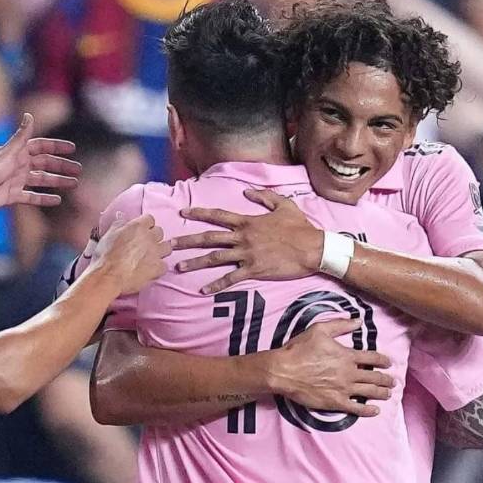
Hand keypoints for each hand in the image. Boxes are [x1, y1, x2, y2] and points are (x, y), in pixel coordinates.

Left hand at [0, 113, 81, 210]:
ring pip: (41, 180)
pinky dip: (44, 198)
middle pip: (45, 164)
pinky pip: (32, 197)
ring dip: (57, 181)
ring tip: (73, 184)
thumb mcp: (8, 152)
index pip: (42, 146)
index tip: (72, 149)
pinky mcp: (12, 195)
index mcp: (18, 152)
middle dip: (62, 166)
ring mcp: (16, 180)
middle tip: (78, 170)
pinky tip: (57, 200)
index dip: (57, 147)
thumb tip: (29, 114)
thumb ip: (21, 136)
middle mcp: (19, 165)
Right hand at [92, 215, 170, 294]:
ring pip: (167, 247)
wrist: (109, 276)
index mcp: (137, 227)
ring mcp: (156, 252)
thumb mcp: (108, 234)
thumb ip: (119, 224)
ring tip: (151, 257)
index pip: (150, 219)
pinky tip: (150, 270)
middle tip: (145, 245)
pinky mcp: (158, 267)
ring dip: (160, 251)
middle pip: (160, 232)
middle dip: (154, 237)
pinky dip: (159, 268)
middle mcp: (149, 237)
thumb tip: (123, 219)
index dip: (145, 225)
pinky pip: (165, 265)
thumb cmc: (105, 256)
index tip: (141, 231)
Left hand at [172, 189, 323, 292]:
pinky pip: (230, 278)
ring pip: (215, 258)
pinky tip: (203, 290)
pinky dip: (216, 285)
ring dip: (195, 263)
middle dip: (187, 240)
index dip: (199, 213)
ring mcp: (247, 254)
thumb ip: (264, 196)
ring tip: (178, 267)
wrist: (313, 248)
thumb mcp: (284, 204)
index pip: (218, 215)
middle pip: (209, 238)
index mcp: (247, 221)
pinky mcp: (254, 270)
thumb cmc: (300, 227)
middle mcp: (243, 237)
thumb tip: (246, 191)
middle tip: (169, 244)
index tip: (182, 213)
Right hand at [267, 318, 394, 416]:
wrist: (283, 370)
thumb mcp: (319, 330)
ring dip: (382, 393)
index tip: (388, 363)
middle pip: (375, 377)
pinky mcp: (335, 402)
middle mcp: (349, 373)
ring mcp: (343, 389)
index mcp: (347, 356)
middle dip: (386, 379)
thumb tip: (358, 320)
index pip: (372, 358)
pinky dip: (368, 410)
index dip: (383, 361)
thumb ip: (340, 325)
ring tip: (388, 394)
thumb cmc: (299, 349)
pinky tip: (375, 410)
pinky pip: (357, 408)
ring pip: (370, 392)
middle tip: (392, 381)